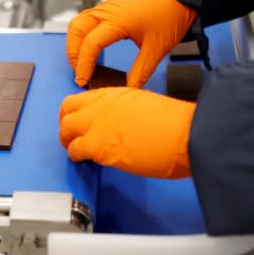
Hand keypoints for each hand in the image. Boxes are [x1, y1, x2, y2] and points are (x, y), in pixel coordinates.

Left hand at [59, 87, 194, 178]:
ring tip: (74, 150)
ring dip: (67, 140)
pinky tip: (83, 160)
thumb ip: (128, 113)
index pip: (84, 98)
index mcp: (117, 94)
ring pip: (66, 128)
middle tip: (71, 136)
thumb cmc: (179, 125)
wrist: (187, 134)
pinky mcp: (99, 145)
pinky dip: (75, 156)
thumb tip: (122, 127)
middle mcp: (104, 104)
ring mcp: (99, 123)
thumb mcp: (148, 107)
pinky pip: (75, 149)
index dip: (78, 111)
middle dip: (66, 124)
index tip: (81, 121)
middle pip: (68, 109)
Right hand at [66, 0, 196, 87]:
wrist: (178, 0)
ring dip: (74, 42)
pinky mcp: (108, 7)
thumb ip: (139, 72)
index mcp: (118, 20)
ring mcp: (106, 7)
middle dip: (73, 54)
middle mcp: (108, 11)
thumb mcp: (156, 51)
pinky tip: (88, 47)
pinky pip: (85, 18)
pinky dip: (81, 34)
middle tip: (79, 72)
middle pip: (76, 30)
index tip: (83, 80)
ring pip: (77, 23)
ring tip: (81, 62)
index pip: (90, 43)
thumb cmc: (168, 18)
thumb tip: (128, 88)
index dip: (83, 65)